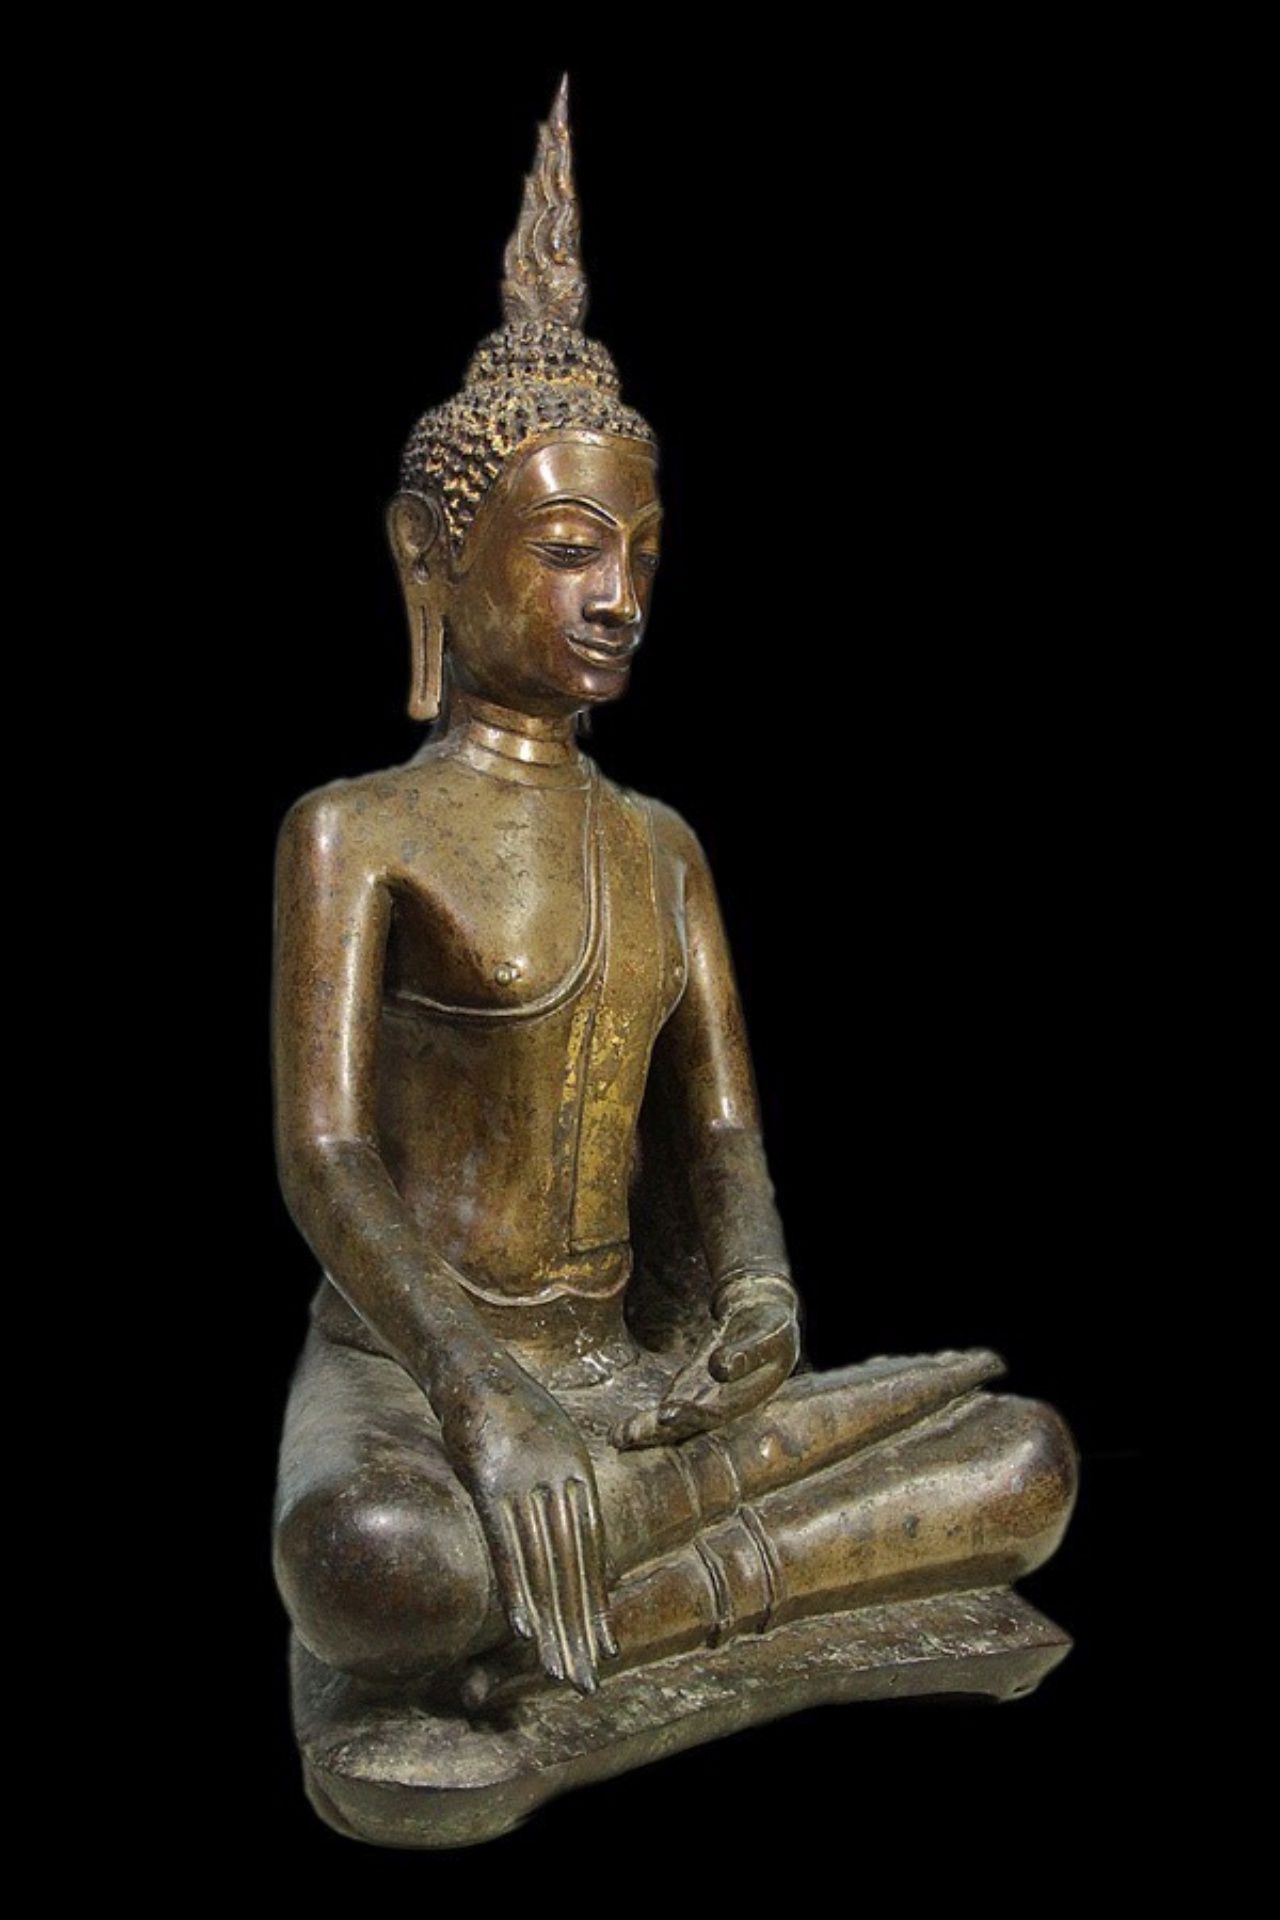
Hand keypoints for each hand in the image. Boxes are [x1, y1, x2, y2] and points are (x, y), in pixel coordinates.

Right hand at [438, 1359, 617, 1693]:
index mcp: (578, 1470)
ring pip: (545, 1564)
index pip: (593, 1551)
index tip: (605, 1647)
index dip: (598, 1601)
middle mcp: (560, 1478)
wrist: (470, 1364)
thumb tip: (568, 1524)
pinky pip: (507, 1544)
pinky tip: (526, 1626)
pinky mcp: (490, 1480)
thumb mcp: (547, 1439)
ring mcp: (526, 1479)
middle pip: (573, 1566)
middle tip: (587, 1681)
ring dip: (553, 1623)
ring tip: (560, 1669)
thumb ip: (561, 1481)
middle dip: (580, 1628)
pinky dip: (518, 1587)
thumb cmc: (505, 1405)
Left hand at [613, 1280, 799, 1449]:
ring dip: (648, 1432)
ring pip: (677, 1422)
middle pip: (690, 1423)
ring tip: (619, 1438)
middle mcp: (728, 1406)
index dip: (692, 1415)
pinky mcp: (694, 1393)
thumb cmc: (768, 1327)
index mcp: (751, 1395)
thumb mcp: (767, 1334)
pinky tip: (622, 1434)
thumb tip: (721, 1368)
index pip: (718, 1411)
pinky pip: (669, 1411)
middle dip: (660, 1430)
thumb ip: (747, 1352)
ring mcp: (709, 1402)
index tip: (665, 1415)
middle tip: (628, 1436)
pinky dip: (647, 1424)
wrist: (765, 1320)